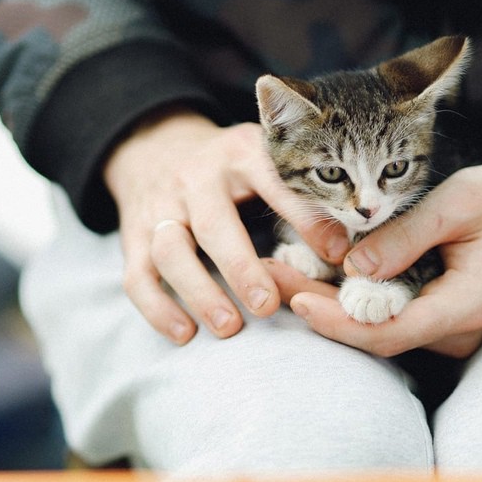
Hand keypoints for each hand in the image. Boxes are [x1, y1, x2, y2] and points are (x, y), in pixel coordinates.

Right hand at [103, 108, 343, 343]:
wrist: (156, 148)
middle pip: (213, 224)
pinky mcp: (133, 237)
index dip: (303, 218)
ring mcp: (159, 208)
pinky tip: (185, 334)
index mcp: (240, 154)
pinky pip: (137, 277)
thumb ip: (302, 199)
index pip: (272, 182)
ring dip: (199, 292)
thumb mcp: (267, 163)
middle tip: (267, 305)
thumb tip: (347, 250)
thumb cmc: (232, 171)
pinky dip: (158, 309)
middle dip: (240, 267)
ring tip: (229, 327)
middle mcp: (194, 178)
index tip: (336, 254)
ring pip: (170, 251)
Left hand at [283, 146, 481, 357]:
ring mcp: (449, 329)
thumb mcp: (457, 203)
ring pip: (377, 328)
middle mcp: (457, 330)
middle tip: (269, 275)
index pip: (389, 332)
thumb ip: (405, 237)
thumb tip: (350, 267)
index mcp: (466, 306)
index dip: (338, 322)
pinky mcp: (439, 317)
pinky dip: (351, 298)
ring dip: (330, 302)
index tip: (295, 300)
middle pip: (374, 335)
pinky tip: (315, 274)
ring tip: (281, 270)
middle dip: (319, 308)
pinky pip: (389, 316)